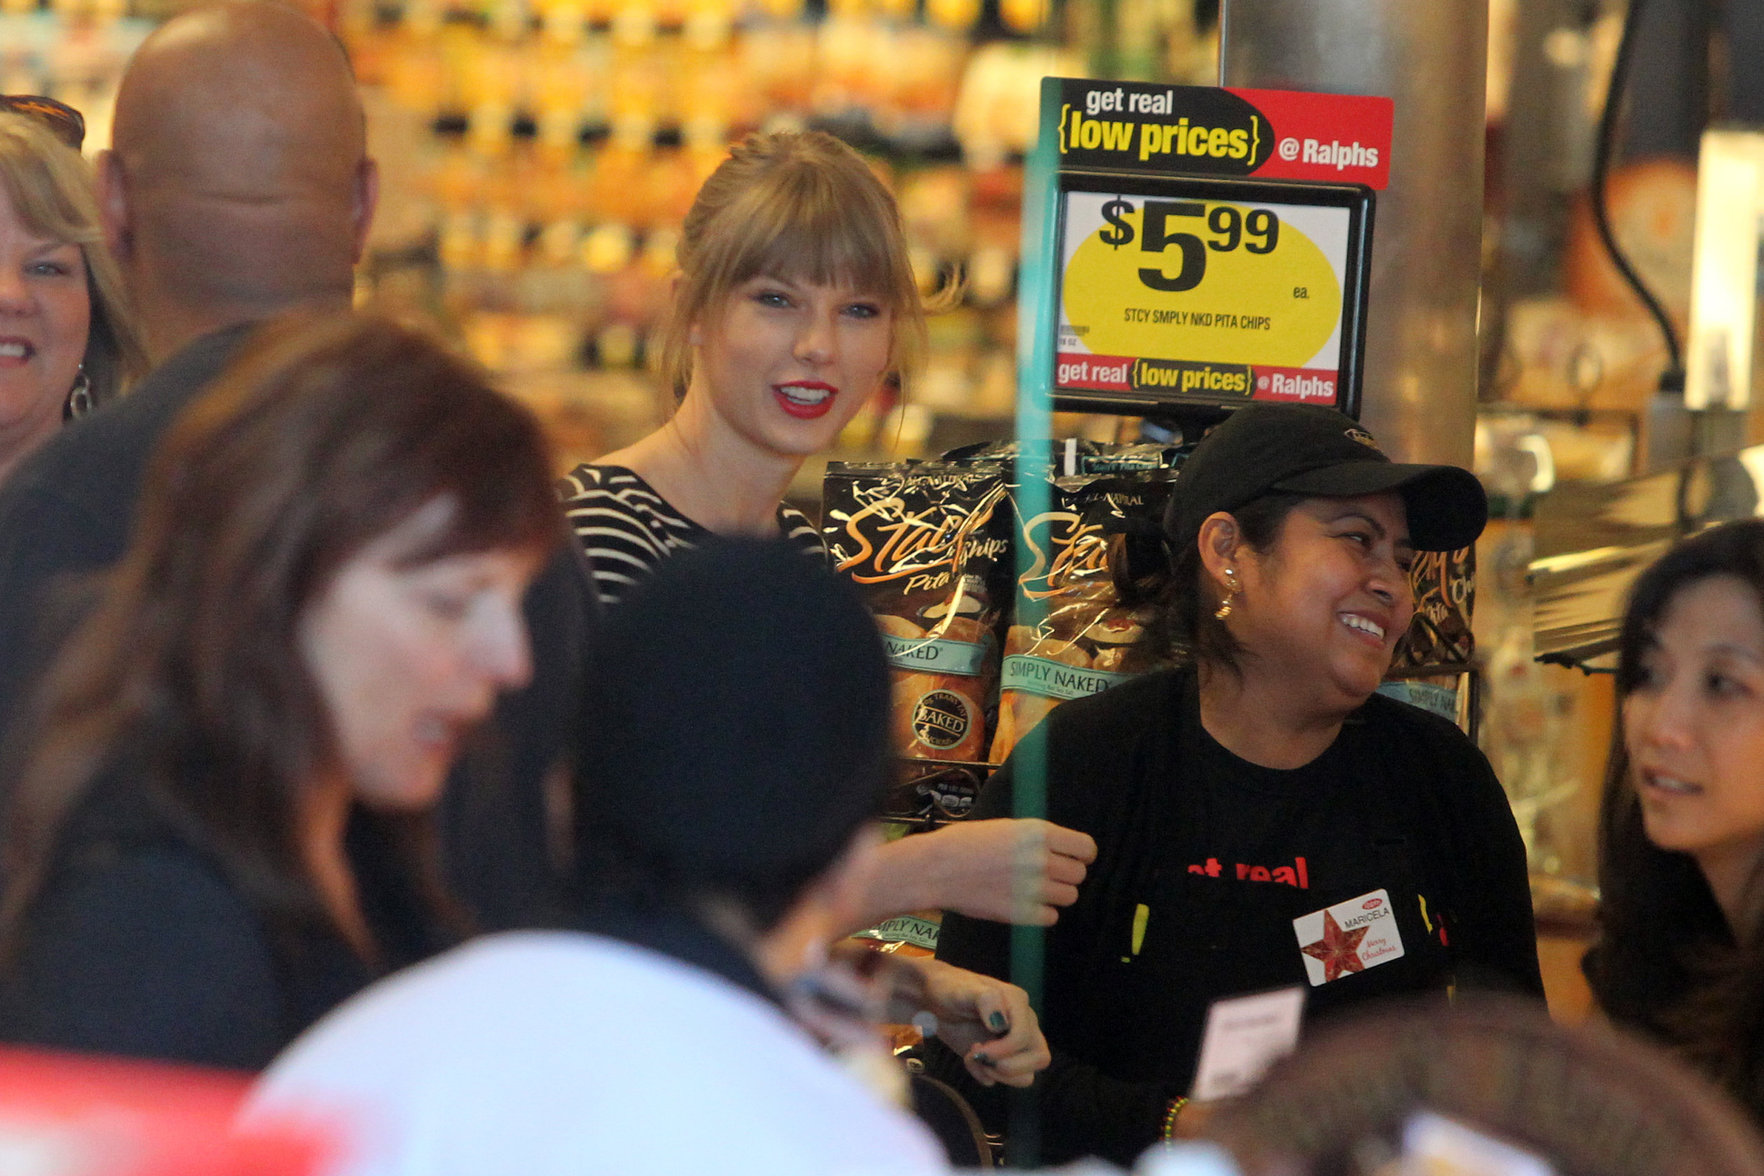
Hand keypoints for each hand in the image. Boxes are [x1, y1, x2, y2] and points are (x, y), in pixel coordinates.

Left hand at [886, 957, 1048, 1087]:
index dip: (1004, 1049)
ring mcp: (1015, 1044)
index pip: (1025, 1037)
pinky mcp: (1002, 1058)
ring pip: (1027, 1075)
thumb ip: (986, 1000)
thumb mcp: (964, 989)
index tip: (977, 1047)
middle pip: (1040, 1059)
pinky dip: (986, 1076)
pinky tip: (970, 1059)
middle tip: (980, 1056)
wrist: (935, 1001)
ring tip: (973, 1057)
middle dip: (1009, 1066)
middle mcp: (1024, 1024)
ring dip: (999, 1074)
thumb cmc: (950, 989)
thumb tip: (1001, 1024)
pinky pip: (1006, 1080)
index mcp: (1018, 1003)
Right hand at [922, 818, 1096, 925]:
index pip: (1086, 848)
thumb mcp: (1006, 827)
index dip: (1082, 854)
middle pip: (1079, 875)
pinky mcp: (1022, 914)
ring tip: (1033, 889)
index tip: (1073, 858)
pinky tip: (1023, 903)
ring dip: (1055, 894)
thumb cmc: (965, 842)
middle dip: (1066, 875)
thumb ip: (1037, 838)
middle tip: (1046, 875)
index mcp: (1040, 833)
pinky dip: (1041, 913)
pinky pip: (1051, 917)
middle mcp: (1042, 860)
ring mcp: (1033, 889)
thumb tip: (1061, 849)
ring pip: (1069, 897)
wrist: (936, 869)